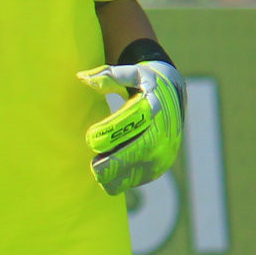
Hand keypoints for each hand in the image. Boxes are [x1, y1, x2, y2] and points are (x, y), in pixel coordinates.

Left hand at [79, 59, 185, 194]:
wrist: (173, 98)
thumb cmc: (144, 85)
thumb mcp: (131, 74)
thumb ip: (109, 76)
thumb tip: (82, 78)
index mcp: (154, 106)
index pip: (133, 122)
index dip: (111, 132)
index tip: (91, 138)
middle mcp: (163, 131)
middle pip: (137, 151)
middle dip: (113, 162)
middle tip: (93, 164)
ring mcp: (163, 152)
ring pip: (138, 170)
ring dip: (114, 175)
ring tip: (96, 169)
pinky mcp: (159, 167)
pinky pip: (136, 180)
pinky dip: (118, 180)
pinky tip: (106, 174)